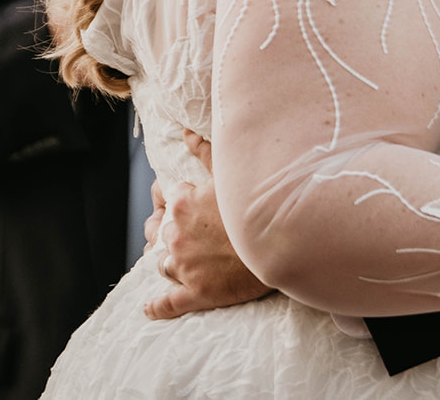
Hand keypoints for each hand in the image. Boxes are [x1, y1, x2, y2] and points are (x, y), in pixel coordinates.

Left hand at [143, 130, 275, 319]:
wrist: (288, 242)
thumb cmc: (262, 202)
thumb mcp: (232, 172)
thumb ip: (205, 151)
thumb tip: (185, 132)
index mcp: (183, 205)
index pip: (171, 202)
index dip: (184, 204)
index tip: (195, 206)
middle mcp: (177, 236)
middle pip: (164, 236)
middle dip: (177, 235)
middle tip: (198, 236)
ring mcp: (185, 267)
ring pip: (165, 266)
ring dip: (173, 264)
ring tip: (187, 264)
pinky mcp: (196, 294)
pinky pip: (167, 304)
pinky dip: (156, 307)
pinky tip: (150, 307)